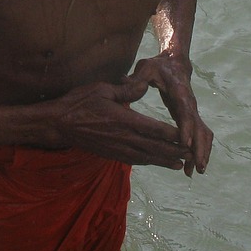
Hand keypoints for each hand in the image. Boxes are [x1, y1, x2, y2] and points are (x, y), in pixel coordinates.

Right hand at [52, 79, 186, 169]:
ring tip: (181, 165)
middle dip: (174, 152)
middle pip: (154, 147)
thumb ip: (126, 90)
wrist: (58, 124)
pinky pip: (134, 160)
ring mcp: (117, 148)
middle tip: (192, 156)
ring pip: (146, 157)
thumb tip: (144, 85)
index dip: (172, 135)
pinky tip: (156, 163)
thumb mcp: (102, 89)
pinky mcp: (111, 154)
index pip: (153, 129)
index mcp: (123, 120)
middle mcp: (123, 137)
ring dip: (164, 161)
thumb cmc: (79, 102)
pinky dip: (148, 162)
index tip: (187, 138)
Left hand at [129, 53, 213, 176]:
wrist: (175, 62)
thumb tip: (126, 82)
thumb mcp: (146, 67)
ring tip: (195, 171)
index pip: (186, 113)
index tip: (185, 144)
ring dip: (202, 152)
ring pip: (203, 134)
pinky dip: (198, 149)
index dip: (186, 128)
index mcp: (180, 93)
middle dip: (199, 148)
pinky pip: (199, 135)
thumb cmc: (158, 66)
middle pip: (199, 128)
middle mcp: (190, 104)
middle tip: (196, 167)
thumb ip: (138, 77)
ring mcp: (192, 111)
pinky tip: (191, 164)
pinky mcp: (190, 116)